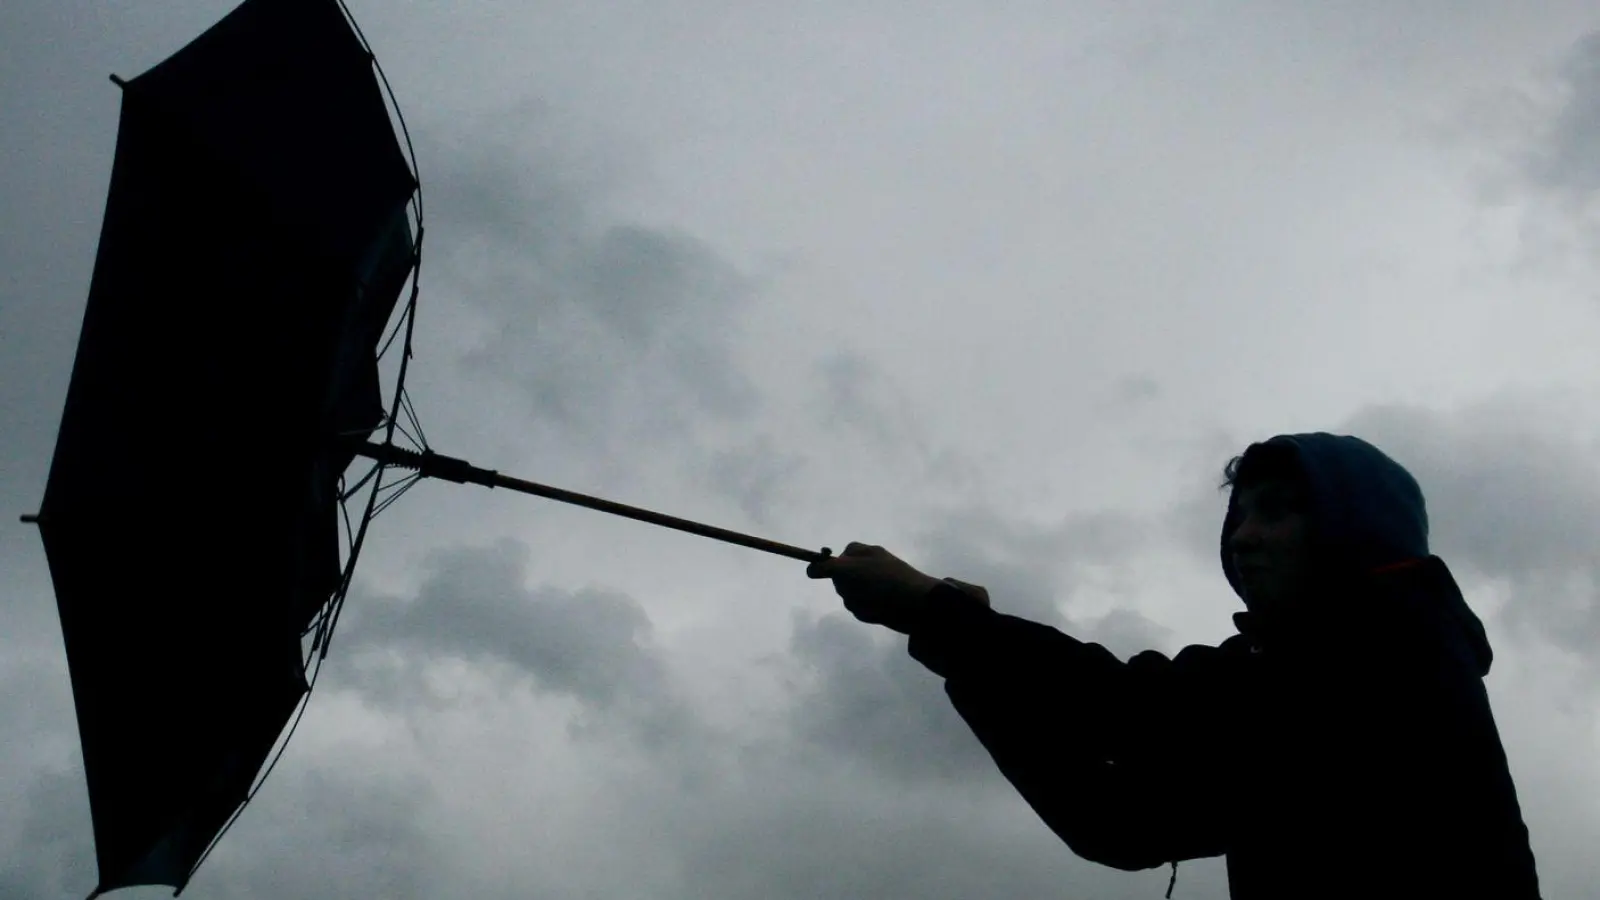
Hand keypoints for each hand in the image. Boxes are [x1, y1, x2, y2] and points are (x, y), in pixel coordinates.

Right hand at [806, 542, 941, 633]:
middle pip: (841, 579)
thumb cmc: (885, 581)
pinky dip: (867, 612)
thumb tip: (810, 568)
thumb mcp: (852, 569)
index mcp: (866, 553)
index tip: (827, 574)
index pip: (840, 556)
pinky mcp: (880, 604)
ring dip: (857, 602)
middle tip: (860, 589)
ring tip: (873, 603)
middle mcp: (869, 568)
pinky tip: (879, 612)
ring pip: (850, 596)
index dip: (834, 566)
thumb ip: (828, 567)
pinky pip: (862, 608)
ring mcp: (875, 587)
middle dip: (846, 588)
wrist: (919, 605)